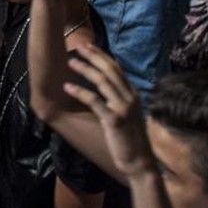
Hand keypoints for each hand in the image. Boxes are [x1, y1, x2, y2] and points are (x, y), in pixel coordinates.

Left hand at [64, 43, 155, 180]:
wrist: (139, 161)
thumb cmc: (129, 138)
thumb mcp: (126, 113)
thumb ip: (117, 98)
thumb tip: (101, 84)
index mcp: (132, 94)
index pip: (116, 68)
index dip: (101, 55)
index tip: (88, 45)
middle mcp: (129, 97)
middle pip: (110, 70)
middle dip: (93, 56)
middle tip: (78, 46)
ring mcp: (123, 108)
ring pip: (102, 81)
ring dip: (85, 69)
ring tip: (70, 62)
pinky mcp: (115, 120)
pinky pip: (94, 101)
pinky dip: (80, 92)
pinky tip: (67, 87)